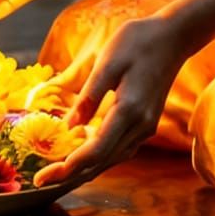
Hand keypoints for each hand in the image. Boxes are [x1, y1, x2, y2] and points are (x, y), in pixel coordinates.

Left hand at [33, 15, 185, 187]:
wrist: (174, 36)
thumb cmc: (137, 42)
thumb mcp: (108, 61)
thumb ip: (89, 96)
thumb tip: (68, 127)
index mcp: (129, 110)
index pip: (95, 151)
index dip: (68, 167)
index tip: (42, 178)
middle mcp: (140, 125)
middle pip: (102, 161)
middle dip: (70, 174)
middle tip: (40, 180)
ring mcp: (146, 126)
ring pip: (112, 159)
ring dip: (85, 168)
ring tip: (57, 173)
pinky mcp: (146, 123)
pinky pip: (120, 149)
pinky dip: (99, 157)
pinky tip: (84, 154)